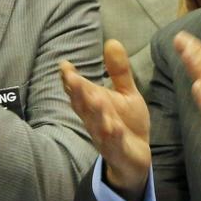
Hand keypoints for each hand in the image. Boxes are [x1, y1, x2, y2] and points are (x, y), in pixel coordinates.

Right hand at [60, 40, 150, 200]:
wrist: (135, 159)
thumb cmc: (126, 123)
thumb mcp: (125, 94)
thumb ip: (118, 71)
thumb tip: (111, 41)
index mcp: (94, 106)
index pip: (79, 91)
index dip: (71, 80)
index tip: (65, 65)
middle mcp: (95, 121)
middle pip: (84, 106)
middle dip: (78, 93)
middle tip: (71, 77)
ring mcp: (105, 137)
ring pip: (97, 124)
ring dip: (95, 113)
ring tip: (94, 98)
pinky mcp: (119, 151)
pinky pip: (114, 144)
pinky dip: (113, 136)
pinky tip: (113, 127)